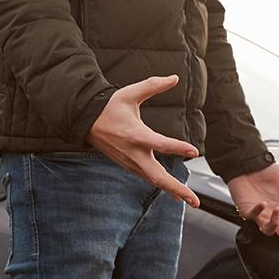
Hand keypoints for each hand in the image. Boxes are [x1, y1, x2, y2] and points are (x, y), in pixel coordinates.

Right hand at [88, 74, 201, 206]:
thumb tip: (175, 77)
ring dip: (173, 192)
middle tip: (194, 200)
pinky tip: (176, 194)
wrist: (84, 121)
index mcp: (135, 134)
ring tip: (192, 201)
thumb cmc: (109, 106)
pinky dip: (163, 186)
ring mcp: (130, 162)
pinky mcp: (128, 165)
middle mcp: (133, 153)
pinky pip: (148, 178)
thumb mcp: (130, 93)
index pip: (159, 143)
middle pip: (158, 177)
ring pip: (154, 181)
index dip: (177, 147)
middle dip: (177, 190)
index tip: (195, 151)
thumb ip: (153, 85)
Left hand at [227, 163, 278, 246]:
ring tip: (278, 210)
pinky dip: (258, 211)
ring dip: (274, 223)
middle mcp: (274, 213)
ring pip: (268, 230)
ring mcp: (261, 214)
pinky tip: (262, 203)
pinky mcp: (248, 209)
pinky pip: (253, 216)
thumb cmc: (266, 171)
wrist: (248, 164)